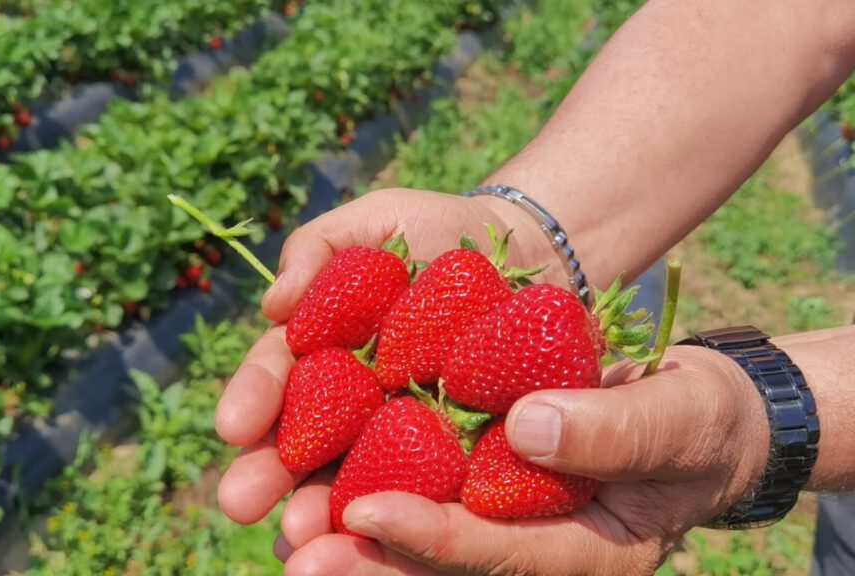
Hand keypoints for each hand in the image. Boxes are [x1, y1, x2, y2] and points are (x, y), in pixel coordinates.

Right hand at [216, 188, 555, 525]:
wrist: (523, 254)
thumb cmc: (436, 232)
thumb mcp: (376, 220)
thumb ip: (320, 249)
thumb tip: (274, 302)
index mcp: (320, 350)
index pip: (278, 376)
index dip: (253, 398)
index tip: (231, 426)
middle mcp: (350, 402)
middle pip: (301, 442)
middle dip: (268, 472)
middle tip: (241, 501)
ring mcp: (400, 434)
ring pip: (352, 479)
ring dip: (321, 509)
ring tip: (301, 535)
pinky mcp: (456, 457)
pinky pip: (424, 492)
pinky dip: (397, 523)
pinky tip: (370, 549)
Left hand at [277, 345, 771, 574]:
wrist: (696, 413)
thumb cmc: (702, 418)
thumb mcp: (679, 417)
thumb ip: (615, 430)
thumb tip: (529, 428)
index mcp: (587, 554)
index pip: (501, 556)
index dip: (435, 538)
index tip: (367, 513)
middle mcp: (536, 549)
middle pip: (445, 566)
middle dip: (370, 563)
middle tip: (297, 555)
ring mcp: (509, 522)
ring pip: (423, 541)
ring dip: (354, 537)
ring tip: (284, 525)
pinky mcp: (487, 488)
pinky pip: (428, 492)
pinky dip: (376, 489)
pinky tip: (315, 478)